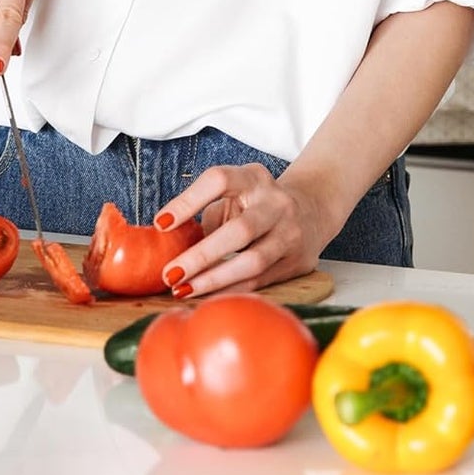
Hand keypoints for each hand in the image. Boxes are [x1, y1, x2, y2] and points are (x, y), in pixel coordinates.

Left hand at [151, 165, 337, 297]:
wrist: (312, 210)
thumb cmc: (257, 203)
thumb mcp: (234, 193)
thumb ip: (205, 212)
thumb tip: (168, 243)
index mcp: (254, 177)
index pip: (218, 180)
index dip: (188, 201)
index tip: (161, 223)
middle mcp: (276, 203)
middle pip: (239, 231)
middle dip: (201, 256)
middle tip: (170, 272)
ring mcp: (291, 234)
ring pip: (252, 263)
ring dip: (214, 280)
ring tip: (183, 289)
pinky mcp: (297, 262)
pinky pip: (260, 282)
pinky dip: (230, 291)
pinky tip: (207, 296)